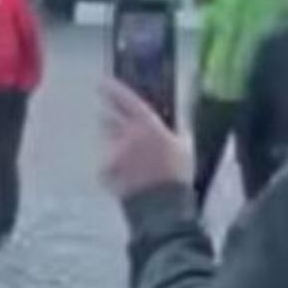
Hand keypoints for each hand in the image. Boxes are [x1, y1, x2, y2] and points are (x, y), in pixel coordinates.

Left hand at [101, 79, 192, 199]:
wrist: (163, 205)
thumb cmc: (177, 173)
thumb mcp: (185, 146)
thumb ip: (177, 129)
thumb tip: (177, 120)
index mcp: (147, 124)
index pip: (125, 99)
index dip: (113, 89)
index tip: (103, 83)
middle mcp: (127, 134)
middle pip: (107, 118)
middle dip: (108, 118)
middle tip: (110, 122)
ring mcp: (114, 152)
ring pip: (105, 140)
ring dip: (111, 143)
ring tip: (125, 157)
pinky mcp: (105, 169)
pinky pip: (105, 163)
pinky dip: (111, 166)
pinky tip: (123, 175)